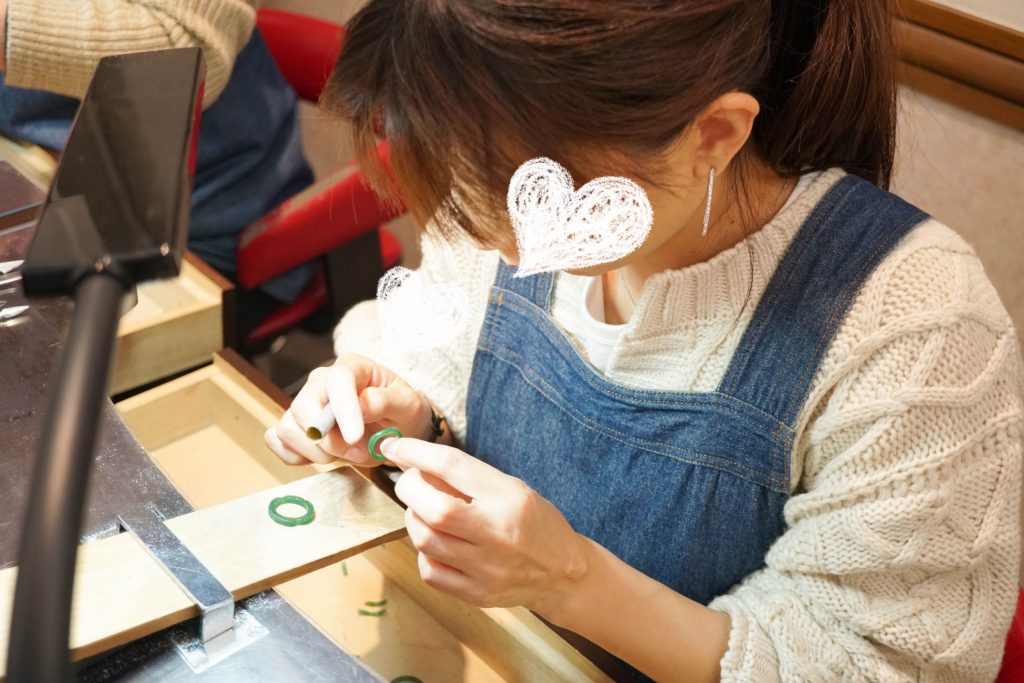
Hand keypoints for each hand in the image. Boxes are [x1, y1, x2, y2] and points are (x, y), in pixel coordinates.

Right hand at [264, 353, 433, 466]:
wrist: (396, 427)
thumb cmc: (402, 411)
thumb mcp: (407, 404)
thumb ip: (385, 401)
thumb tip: (360, 405)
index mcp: (351, 368)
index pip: (337, 380)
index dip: (343, 409)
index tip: (355, 437)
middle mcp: (321, 382)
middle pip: (303, 406)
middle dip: (329, 440)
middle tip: (358, 453)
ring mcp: (305, 404)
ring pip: (287, 427)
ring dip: (316, 452)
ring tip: (348, 456)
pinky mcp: (295, 426)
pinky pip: (276, 440)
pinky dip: (296, 456)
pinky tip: (324, 457)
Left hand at [381, 436, 591, 616]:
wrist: (563, 573)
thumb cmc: (534, 523)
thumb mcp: (510, 488)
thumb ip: (467, 478)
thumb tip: (415, 461)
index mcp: (508, 497)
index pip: (452, 466)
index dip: (416, 452)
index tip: (394, 445)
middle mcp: (497, 532)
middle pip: (434, 509)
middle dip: (410, 488)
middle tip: (411, 482)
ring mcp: (486, 568)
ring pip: (425, 539)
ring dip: (414, 519)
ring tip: (425, 511)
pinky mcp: (477, 593)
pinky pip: (430, 570)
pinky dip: (424, 551)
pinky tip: (437, 543)